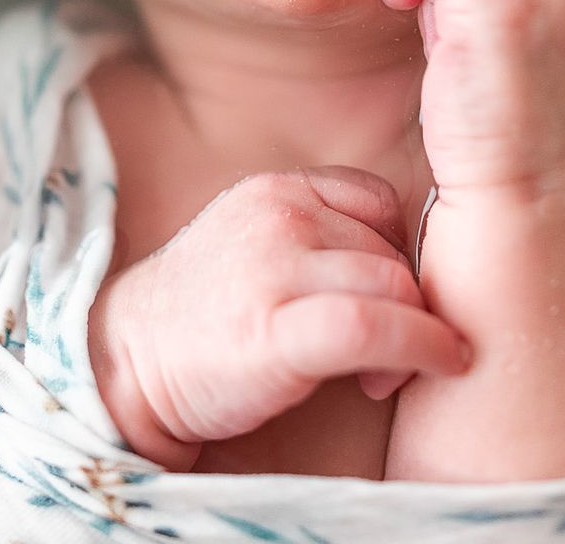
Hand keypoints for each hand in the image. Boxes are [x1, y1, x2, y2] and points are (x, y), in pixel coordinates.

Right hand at [88, 165, 473, 469]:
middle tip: (398, 353)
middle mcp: (278, 216)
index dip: (401, 253)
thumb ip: (319, 235)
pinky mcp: (273, 329)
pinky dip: (424, 346)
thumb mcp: (257, 246)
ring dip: (417, 331)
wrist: (124, 370)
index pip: (377, 201)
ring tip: (390, 373)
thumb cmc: (204, 320)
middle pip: (390, 248)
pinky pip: (376, 326)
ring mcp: (273, 268)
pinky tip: (440, 364)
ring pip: (393, 282)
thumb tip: (408, 265)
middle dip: (409, 302)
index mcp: (276, 191)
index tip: (394, 301)